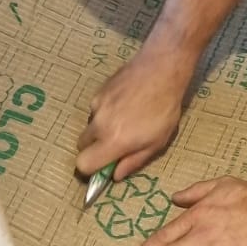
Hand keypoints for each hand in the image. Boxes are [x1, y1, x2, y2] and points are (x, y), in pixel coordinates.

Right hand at [76, 41, 193, 185]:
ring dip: (100, 129)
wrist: (161, 70)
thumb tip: (115, 175)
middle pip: (82, 146)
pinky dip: (105, 111)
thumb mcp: (156, 142)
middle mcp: (99, 125)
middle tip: (115, 143)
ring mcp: (96, 106)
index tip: (103, 165)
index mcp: (113, 141)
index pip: (83, 164)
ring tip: (125, 118)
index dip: (90, 169)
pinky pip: (95, 109)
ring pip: (89, 126)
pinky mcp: (98, 91)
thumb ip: (133, 161)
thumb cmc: (164, 109)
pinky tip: (124, 103)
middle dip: (94, 149)